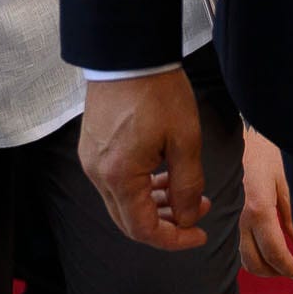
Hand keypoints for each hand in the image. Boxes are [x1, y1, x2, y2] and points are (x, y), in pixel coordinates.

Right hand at [80, 69, 210, 250]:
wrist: (129, 54)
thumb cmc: (159, 92)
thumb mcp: (185, 140)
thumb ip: (187, 186)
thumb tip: (188, 218)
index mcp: (120, 176)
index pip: (143, 230)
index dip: (174, 239)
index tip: (200, 233)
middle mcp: (98, 175)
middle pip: (128, 222)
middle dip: (165, 224)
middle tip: (197, 213)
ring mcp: (92, 161)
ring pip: (122, 203)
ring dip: (153, 205)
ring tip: (186, 193)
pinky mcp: (93, 149)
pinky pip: (115, 182)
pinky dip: (140, 188)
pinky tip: (164, 176)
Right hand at [235, 125, 292, 279]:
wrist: (236, 136)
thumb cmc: (266, 152)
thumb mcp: (287, 181)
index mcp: (258, 209)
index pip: (276, 253)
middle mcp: (238, 219)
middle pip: (257, 265)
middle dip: (279, 272)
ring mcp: (228, 220)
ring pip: (244, 260)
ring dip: (265, 267)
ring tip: (286, 261)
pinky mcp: (224, 218)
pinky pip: (237, 247)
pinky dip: (253, 255)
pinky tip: (269, 247)